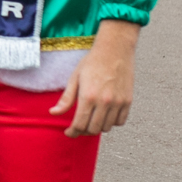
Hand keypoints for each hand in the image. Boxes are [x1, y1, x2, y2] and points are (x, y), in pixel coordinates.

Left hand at [50, 19, 138, 136]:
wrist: (115, 49)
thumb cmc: (92, 62)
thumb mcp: (75, 78)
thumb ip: (66, 98)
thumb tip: (53, 113)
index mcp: (88, 96)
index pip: (79, 124)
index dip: (72, 132)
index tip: (69, 132)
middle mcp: (104, 102)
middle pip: (93, 129)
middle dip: (83, 131)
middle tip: (79, 126)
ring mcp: (118, 102)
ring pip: (107, 127)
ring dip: (97, 127)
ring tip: (91, 119)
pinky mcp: (128, 101)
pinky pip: (120, 121)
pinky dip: (112, 122)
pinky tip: (105, 115)